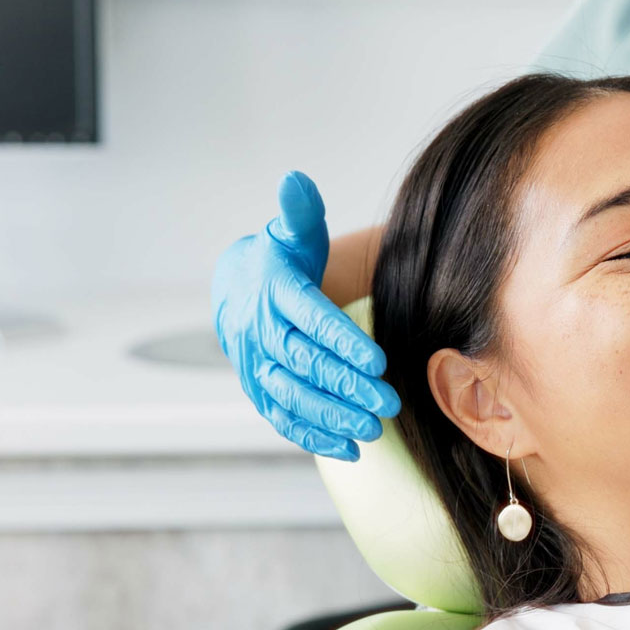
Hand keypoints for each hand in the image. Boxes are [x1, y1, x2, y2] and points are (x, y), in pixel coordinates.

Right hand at [211, 171, 399, 459]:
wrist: (239, 290)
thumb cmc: (282, 260)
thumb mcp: (291, 232)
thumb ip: (300, 211)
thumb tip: (295, 179)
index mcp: (275, 293)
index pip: (310, 319)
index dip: (342, 341)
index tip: (378, 360)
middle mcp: (260, 333)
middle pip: (304, 363)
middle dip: (347, 385)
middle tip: (390, 402)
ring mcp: (257, 366)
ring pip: (293, 396)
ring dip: (333, 416)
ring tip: (375, 428)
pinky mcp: (261, 391)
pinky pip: (283, 418)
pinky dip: (314, 436)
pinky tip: (352, 449)